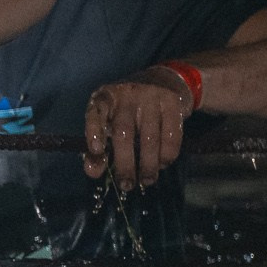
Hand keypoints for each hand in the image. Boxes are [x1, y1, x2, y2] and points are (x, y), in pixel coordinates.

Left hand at [83, 68, 193, 186]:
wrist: (165, 80)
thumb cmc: (129, 109)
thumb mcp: (110, 121)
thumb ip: (99, 148)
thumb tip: (93, 172)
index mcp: (105, 97)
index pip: (95, 112)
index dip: (94, 131)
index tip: (97, 151)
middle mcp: (126, 94)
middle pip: (123, 132)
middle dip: (125, 163)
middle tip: (126, 185)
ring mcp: (151, 97)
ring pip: (149, 137)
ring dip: (148, 164)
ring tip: (146, 180)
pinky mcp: (172, 103)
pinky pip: (170, 134)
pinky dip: (167, 153)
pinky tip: (163, 164)